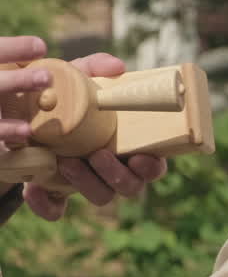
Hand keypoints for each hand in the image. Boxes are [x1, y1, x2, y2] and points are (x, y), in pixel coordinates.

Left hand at [0, 38, 167, 220]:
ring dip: (87, 184)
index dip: (152, 166)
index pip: (153, 166)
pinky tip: (35, 190)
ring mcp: (88, 185)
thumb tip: (118, 66)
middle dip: (118, 175)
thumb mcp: (78, 80)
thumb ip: (96, 69)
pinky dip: (48, 205)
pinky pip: (58, 210)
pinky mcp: (58, 195)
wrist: (25, 118)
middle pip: (131, 187)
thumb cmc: (66, 100)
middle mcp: (114, 171)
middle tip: (99, 155)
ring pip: (101, 197)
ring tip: (66, 162)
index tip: (141, 157)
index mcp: (128, 149)